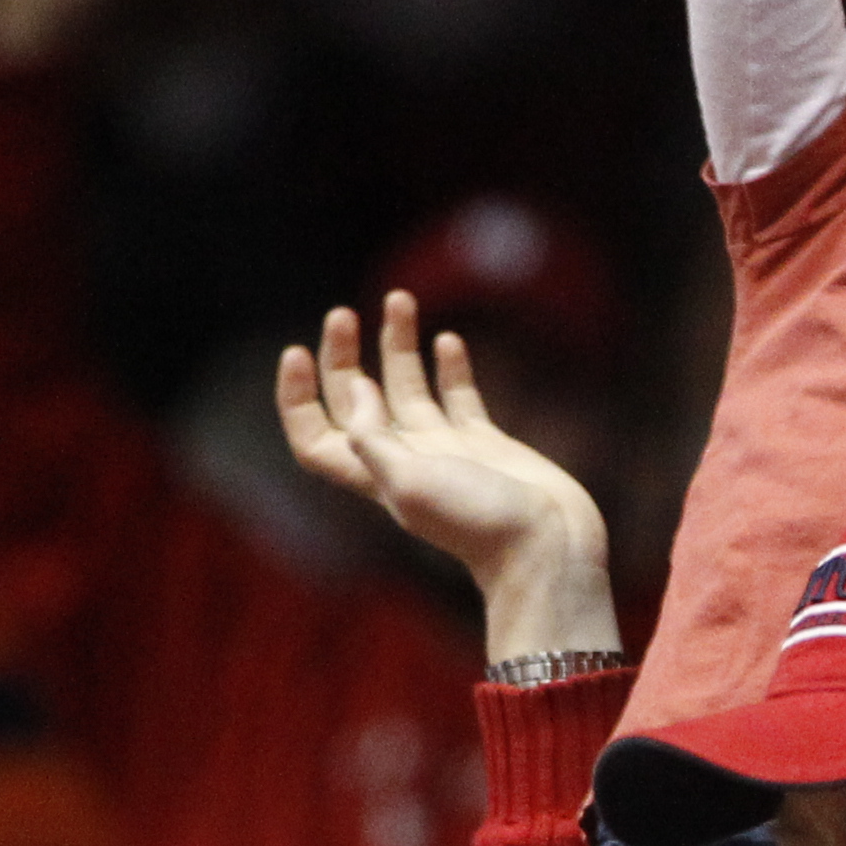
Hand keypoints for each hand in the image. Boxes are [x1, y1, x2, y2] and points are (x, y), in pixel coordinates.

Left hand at [276, 295, 620, 657]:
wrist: (549, 546)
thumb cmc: (481, 523)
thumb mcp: (411, 483)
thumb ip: (373, 438)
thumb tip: (357, 390)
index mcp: (375, 474)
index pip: (315, 436)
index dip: (296, 398)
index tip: (297, 352)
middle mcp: (404, 459)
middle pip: (356, 402)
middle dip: (342, 356)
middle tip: (342, 314)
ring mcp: (446, 450)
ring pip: (407, 388)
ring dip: (396, 345)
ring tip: (398, 299)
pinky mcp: (486, 444)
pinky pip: (459, 397)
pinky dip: (450, 367)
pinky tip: (447, 339)